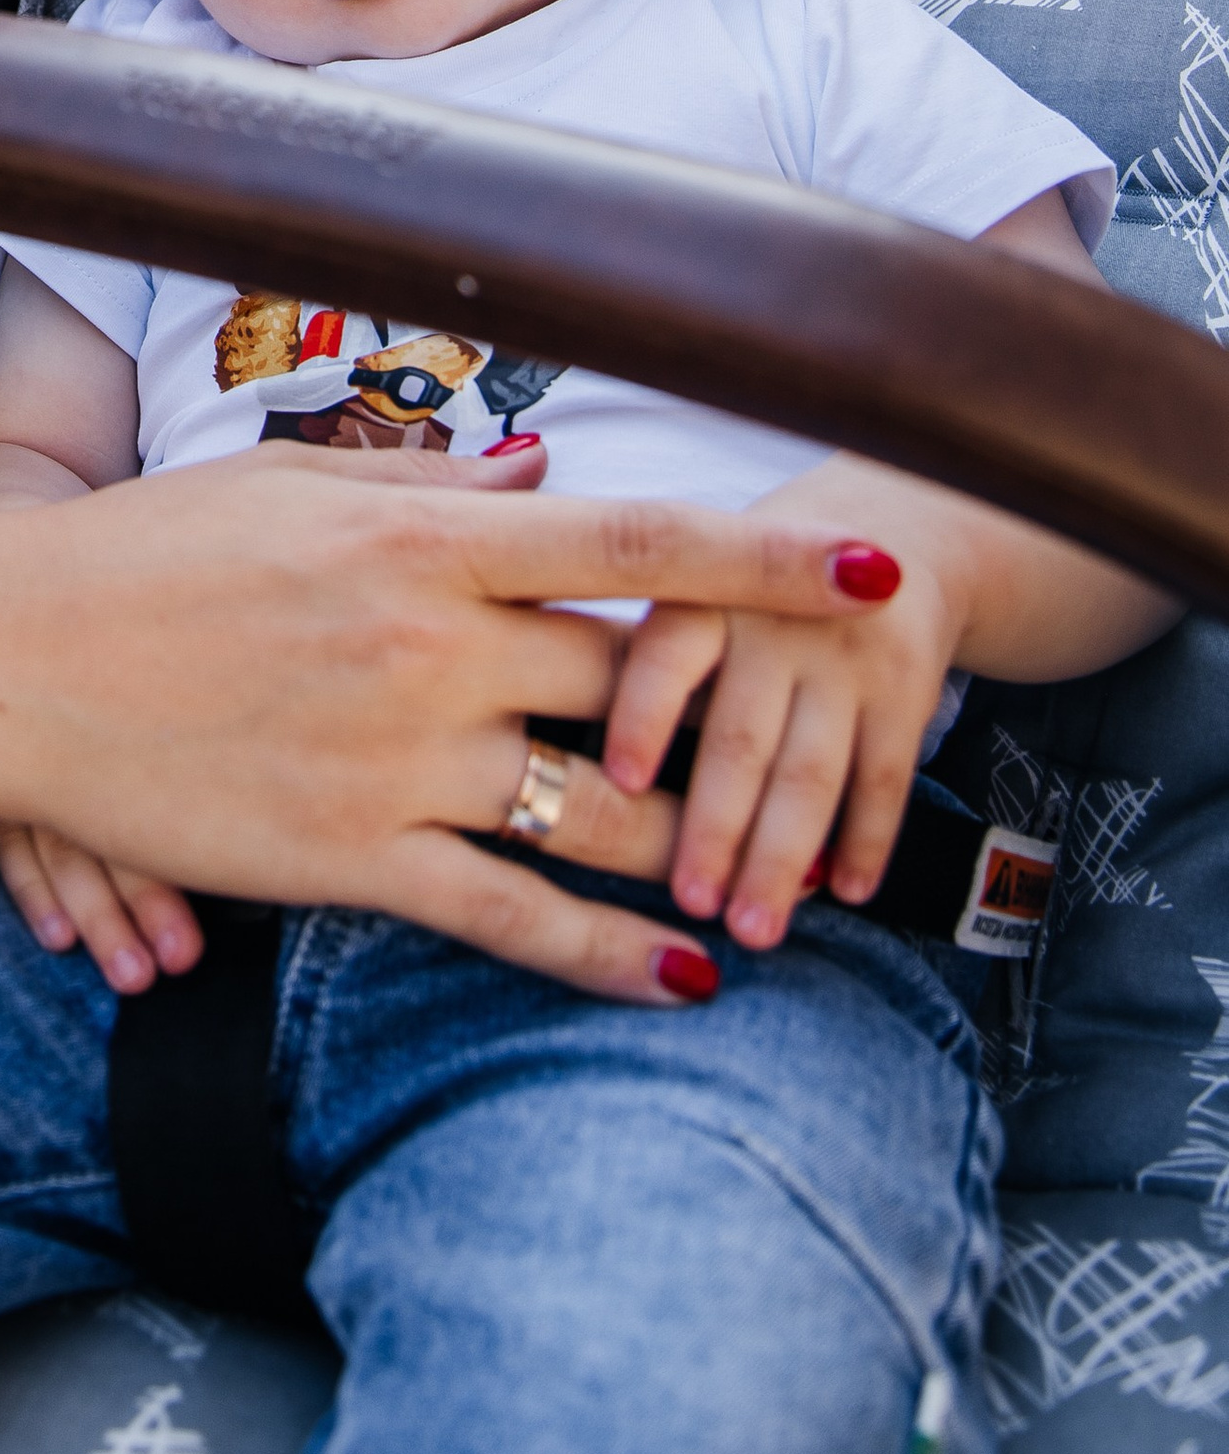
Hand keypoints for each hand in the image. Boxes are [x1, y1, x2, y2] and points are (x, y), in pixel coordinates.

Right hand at [0, 453, 897, 1010]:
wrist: (1, 660)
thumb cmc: (140, 555)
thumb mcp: (287, 487)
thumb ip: (435, 490)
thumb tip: (549, 475)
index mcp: (417, 535)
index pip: (633, 539)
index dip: (768, 558)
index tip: (870, 567)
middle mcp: (426, 644)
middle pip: (634, 680)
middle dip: (737, 715)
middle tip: (824, 740)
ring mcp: (392, 759)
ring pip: (595, 815)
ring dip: (695, 850)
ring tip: (776, 877)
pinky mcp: (347, 859)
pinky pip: (510, 919)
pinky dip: (608, 956)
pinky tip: (684, 980)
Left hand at [605, 529, 933, 953]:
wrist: (891, 524)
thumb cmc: (749, 577)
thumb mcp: (688, 576)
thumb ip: (627, 643)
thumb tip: (545, 741)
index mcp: (699, 588)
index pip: (665, 653)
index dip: (642, 714)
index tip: (618, 783)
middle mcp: (772, 617)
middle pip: (740, 736)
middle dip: (713, 828)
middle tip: (688, 902)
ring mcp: (845, 654)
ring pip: (810, 770)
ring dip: (782, 857)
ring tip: (752, 929)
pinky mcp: (908, 686)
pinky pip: (886, 775)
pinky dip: (867, 839)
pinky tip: (844, 893)